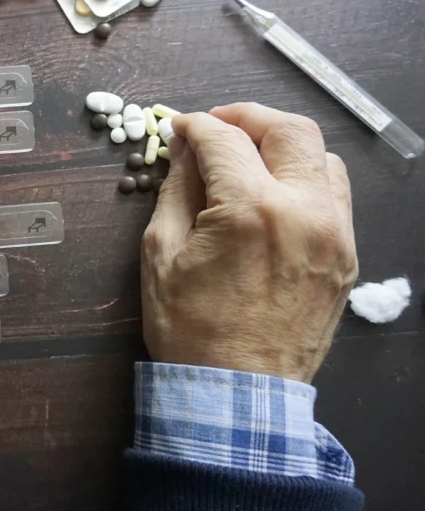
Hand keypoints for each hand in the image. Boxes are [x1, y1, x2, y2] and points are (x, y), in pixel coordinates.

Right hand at [140, 103, 357, 382]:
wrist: (237, 393)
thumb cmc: (189, 327)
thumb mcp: (162, 252)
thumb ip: (176, 189)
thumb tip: (186, 149)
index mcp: (251, 210)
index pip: (224, 139)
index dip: (194, 126)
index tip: (179, 129)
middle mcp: (304, 210)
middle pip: (289, 130)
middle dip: (247, 118)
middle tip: (217, 127)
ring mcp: (335, 234)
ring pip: (322, 157)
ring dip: (283, 147)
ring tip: (250, 160)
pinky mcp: (348, 256)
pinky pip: (334, 197)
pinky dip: (305, 181)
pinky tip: (275, 196)